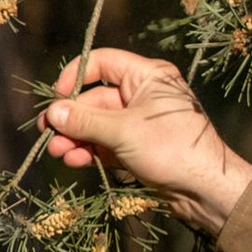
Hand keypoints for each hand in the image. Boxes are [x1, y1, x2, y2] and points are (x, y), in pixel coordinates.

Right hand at [39, 49, 251, 236]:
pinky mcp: (136, 148)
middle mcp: (141, 95)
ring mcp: (138, 123)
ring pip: (97, 124)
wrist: (204, 189)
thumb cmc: (172, 149)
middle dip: (70, 117)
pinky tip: (72, 160)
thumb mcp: (123, 131)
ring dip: (75, 137)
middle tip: (47, 132)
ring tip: (56, 151)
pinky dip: (88, 151)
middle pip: (94, 98)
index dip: (76, 75)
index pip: (102, 63)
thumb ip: (86, 120)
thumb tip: (52, 112)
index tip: (55, 96)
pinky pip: (105, 144)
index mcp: (146, 76)